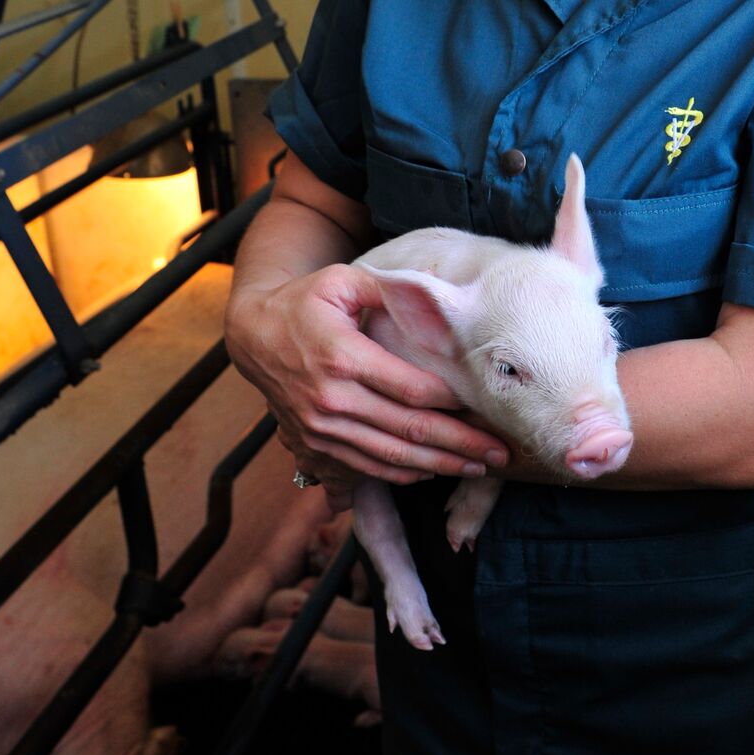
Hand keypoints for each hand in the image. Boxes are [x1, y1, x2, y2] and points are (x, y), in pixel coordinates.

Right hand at [225, 263, 509, 497]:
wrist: (252, 335)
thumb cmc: (304, 302)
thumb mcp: (341, 280)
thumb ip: (388, 289)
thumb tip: (436, 299)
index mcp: (342, 357)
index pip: (410, 389)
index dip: (452, 403)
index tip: (487, 407)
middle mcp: (331, 399)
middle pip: (409, 430)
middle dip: (461, 445)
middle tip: (501, 453)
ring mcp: (322, 427)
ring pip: (392, 457)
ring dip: (440, 466)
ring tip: (480, 468)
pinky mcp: (316, 444)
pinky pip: (368, 467)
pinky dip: (406, 474)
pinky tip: (437, 471)